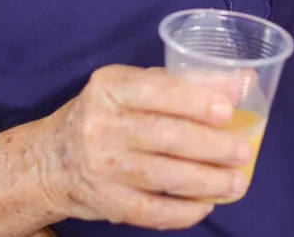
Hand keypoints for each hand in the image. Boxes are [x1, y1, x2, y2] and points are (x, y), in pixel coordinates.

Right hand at [39, 65, 250, 229]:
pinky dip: (184, 211)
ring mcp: (101, 166)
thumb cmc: (106, 116)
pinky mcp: (105, 201)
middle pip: (165, 136)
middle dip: (211, 146)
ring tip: (236, 183)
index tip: (228, 110)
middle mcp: (101, 125)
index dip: (194, 100)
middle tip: (242, 151)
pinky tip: (206, 205)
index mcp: (110, 87)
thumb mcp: (132, 88)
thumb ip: (184, 82)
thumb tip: (242, 81)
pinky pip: (151, 211)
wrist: (51, 159)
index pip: (155, 89)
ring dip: (207, 182)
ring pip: (163, 176)